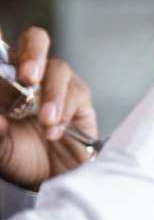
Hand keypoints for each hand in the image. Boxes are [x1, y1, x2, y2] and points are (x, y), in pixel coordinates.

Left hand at [0, 27, 97, 188]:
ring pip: (59, 68)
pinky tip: (54, 131)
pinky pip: (76, 93)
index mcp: (4, 79)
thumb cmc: (19, 157)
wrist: (50, 180)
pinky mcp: (80, 97)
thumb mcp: (0, 148)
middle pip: (35, 40)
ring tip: (45, 122)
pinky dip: (65, 112)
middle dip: (33, 52)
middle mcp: (30, 74)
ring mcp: (56, 83)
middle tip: (29, 76)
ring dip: (52, 95)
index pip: (0, 49)